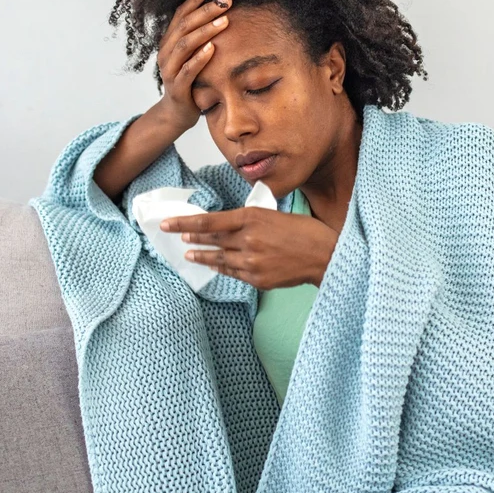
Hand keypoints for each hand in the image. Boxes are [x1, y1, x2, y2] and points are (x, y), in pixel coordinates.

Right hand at [154, 0, 232, 130]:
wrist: (178, 113)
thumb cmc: (190, 82)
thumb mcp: (193, 57)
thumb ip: (200, 39)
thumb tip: (219, 16)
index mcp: (169, 43)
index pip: (180, 16)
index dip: (194, 1)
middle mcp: (166, 53)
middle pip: (184, 26)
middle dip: (205, 12)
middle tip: (225, 2)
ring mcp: (169, 70)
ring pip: (185, 45)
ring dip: (205, 31)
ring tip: (223, 21)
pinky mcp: (177, 87)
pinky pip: (187, 70)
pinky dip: (200, 58)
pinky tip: (213, 48)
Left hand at [160, 208, 338, 289]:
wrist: (324, 256)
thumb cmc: (304, 232)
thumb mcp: (274, 214)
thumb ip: (251, 219)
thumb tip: (229, 223)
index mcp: (252, 218)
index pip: (209, 221)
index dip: (185, 222)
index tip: (169, 223)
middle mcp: (248, 239)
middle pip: (211, 239)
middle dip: (190, 237)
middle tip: (174, 235)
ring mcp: (251, 261)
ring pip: (219, 258)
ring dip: (202, 255)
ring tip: (189, 253)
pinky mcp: (257, 278)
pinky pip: (232, 272)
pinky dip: (221, 268)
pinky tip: (213, 265)